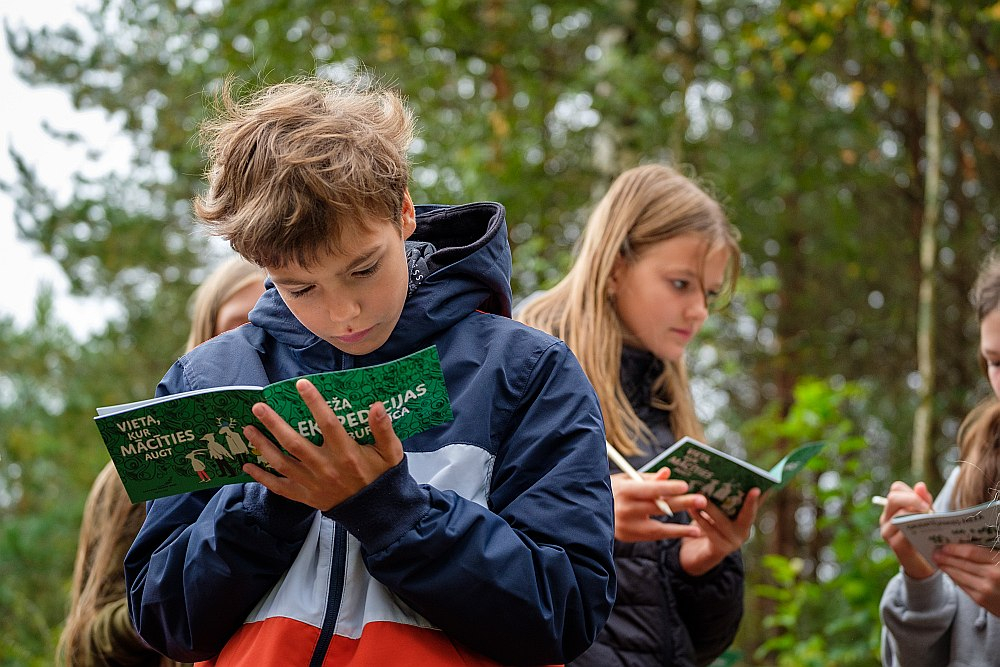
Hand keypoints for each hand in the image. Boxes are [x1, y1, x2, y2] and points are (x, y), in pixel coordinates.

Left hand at [242, 378, 404, 510]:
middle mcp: (326, 468)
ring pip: (281, 462)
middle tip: (258, 407)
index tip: (301, 384)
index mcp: (347, 454)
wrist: (375, 511)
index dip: (314, 403)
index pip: (327, 424)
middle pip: (294, 443)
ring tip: (248, 429)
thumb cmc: (381, 476)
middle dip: (274, 424)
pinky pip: (279, 487)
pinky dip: (262, 477)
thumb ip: (383, 429)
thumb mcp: (390, 452)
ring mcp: (312, 483)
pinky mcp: (305, 496)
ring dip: (263, 445)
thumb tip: (376, 406)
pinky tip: (248, 465)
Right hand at [611, 468, 705, 541]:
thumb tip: (668, 473)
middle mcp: (624, 510)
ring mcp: (626, 526)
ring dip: (680, 527)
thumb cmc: (612, 490)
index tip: (685, 486)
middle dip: (682, 503)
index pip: (650, 490)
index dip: (668, 488)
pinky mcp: (629, 537)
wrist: (588, 513)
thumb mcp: (626, 479)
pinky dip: (672, 534)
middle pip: (657, 507)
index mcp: (623, 491)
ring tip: (698, 525)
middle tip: (701, 500)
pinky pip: (654, 536)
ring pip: (658, 527)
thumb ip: (649, 478)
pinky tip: (688, 531)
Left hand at [679, 487, 760, 575]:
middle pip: (748, 515)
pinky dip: (700, 518)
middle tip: (752, 489)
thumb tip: (718, 474)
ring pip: (723, 522)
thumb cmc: (708, 526)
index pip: (755, 505)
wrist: (697, 554)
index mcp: (746, 520)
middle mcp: (744, 532)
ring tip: (701, 493)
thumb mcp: (718, 512)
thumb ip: (723, 499)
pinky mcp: (719, 549)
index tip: (763, 486)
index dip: (761, 497)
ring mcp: (733, 542)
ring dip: (712, 507)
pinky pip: (710, 531)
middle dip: (750, 502)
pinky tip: (691, 508)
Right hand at [879, 480, 935, 578]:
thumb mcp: (927, 517)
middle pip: (893, 498)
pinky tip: (927, 533)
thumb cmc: (926, 537)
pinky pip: (903, 532)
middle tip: (928, 508)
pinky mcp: (894, 544)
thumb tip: (920, 485)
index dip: (911, 491)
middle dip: (913, 499)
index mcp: (894, 508)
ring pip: (899, 514)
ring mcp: (887, 531)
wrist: (925, 564)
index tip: (926, 501)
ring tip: (930, 521)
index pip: (896, 489)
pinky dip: (916, 530)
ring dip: (917, 516)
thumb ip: (924, 502)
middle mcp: (886, 518)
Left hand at [935, 543, 999, 614]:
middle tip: (935, 551)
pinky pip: (963, 586)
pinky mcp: (981, 601)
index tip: (944, 544)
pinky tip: (950, 573)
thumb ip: (991, 552)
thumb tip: (967, 544)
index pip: (970, 552)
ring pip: (959, 576)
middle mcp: (992, 576)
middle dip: (946, 557)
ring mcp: (985, 590)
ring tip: (938, 561)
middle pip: (961, 563)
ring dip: (946, 568)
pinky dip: (955, 578)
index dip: (954, 547)